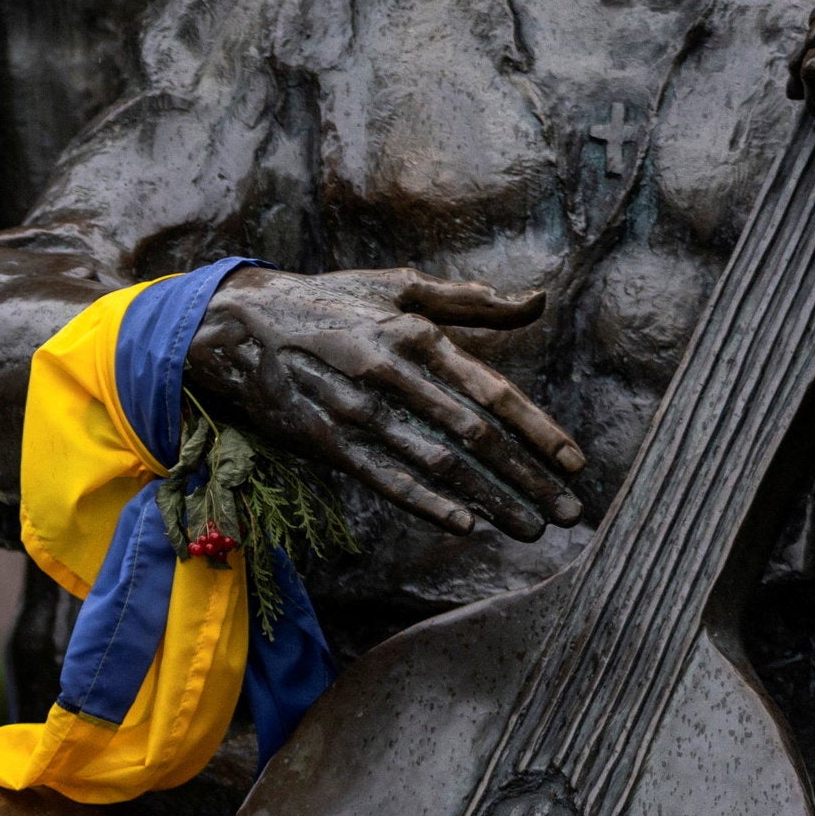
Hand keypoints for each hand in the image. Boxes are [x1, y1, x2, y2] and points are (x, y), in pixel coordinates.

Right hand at [186, 266, 582, 539]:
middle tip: (569, 512)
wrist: (238, 324)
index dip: (539, 430)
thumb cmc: (328, 301)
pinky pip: (383, 478)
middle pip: (475, 436)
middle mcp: (392, 374)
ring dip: (489, 499)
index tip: (576, 463)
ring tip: (529, 527)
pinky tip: (464, 524)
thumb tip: (538, 302)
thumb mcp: (398, 288)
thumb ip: (469, 302)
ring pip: (437, 463)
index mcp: (417, 336)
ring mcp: (357, 411)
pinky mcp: (324, 441)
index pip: (492, 391)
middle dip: (528, 478)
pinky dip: (425, 503)